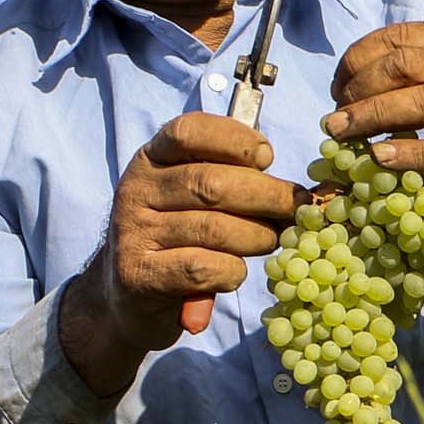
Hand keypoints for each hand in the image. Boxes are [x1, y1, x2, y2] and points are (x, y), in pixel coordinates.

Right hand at [61, 113, 302, 395]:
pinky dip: (232, 272)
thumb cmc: (178, 234)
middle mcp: (136, 190)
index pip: (189, 132)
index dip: (235, 139)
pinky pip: (203, 269)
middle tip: (295, 209)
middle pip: (212, 184)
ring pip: (214, 229)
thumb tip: (294, 189)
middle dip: (267, 196)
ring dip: (258, 237)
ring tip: (272, 241)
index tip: (267, 156)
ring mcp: (134, 233)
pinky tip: (235, 272)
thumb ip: (230, 178)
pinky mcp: (139, 274)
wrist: (128, 292)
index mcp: (151, 158)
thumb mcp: (192, 195)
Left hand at [324, 23, 423, 241]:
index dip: (358, 58)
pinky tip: (380, 159)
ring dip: (372, 114)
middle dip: (358, 86)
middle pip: (404, 63)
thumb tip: (365, 82)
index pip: (399, 37)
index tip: (339, 87)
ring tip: (340, 133)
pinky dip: (410, 152)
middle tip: (335, 115)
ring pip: (423, 100)